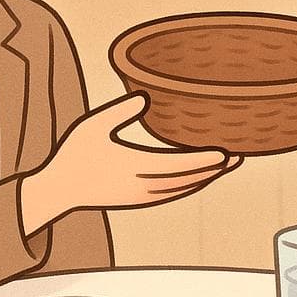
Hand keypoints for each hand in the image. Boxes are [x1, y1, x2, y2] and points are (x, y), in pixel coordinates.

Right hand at [34, 93, 241, 214]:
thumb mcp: (92, 126)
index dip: (204, 161)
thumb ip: (119, 111)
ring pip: (182, 190)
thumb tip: (145, 96)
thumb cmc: (73, 156)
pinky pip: (172, 194)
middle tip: (238, 157)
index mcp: (134, 167)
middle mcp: (143, 185)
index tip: (225, 153)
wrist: (58, 191)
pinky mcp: (138, 199)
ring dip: (205, 179)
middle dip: (214, 170)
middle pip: (188, 181)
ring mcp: (142, 195)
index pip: (179, 166)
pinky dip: (190, 186)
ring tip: (224, 167)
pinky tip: (197, 179)